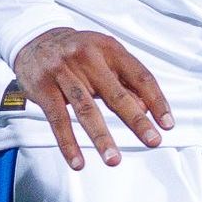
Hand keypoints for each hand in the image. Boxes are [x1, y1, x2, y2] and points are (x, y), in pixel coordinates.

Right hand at [10, 27, 170, 167]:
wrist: (34, 39)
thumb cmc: (78, 52)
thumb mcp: (104, 58)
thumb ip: (125, 81)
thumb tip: (146, 110)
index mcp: (109, 49)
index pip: (140, 76)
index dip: (156, 100)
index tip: (167, 124)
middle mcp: (88, 57)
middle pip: (116, 94)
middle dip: (136, 121)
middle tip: (153, 141)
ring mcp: (64, 72)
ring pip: (86, 109)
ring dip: (101, 137)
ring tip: (114, 160)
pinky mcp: (43, 88)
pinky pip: (58, 120)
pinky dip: (68, 143)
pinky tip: (78, 162)